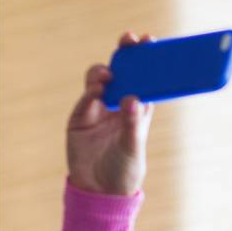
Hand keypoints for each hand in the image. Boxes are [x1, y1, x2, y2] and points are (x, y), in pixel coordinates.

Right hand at [67, 31, 155, 195]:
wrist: (99, 191)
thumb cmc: (124, 170)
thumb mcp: (132, 147)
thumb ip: (133, 124)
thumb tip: (133, 99)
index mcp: (139, 109)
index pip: (144, 78)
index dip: (147, 59)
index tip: (150, 41)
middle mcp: (119, 104)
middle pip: (122, 72)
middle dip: (125, 54)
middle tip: (129, 39)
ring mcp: (98, 108)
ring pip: (100, 80)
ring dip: (104, 71)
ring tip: (109, 74)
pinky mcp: (81, 116)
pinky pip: (86, 97)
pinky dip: (91, 90)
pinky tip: (97, 90)